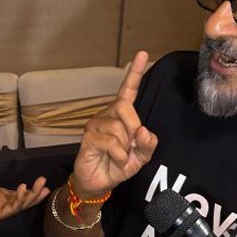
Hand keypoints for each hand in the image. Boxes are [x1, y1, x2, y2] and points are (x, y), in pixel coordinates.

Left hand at [0, 145, 49, 235]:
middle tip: (45, 184)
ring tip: (41, 186)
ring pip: (19, 203)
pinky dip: (19, 200)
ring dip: (31, 195)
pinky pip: (10, 208)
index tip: (38, 182)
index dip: (26, 189)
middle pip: (21, 198)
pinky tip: (24, 189)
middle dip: (35, 192)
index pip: (13, 192)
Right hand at [71, 51, 156, 196]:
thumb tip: (145, 131)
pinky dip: (119, 155)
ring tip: (120, 156)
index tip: (143, 53)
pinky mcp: (88, 137)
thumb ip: (148, 144)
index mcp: (121, 115)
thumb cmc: (118, 165)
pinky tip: (115, 160)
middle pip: (125, 107)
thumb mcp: (140, 157)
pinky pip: (110, 142)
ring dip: (126, 147)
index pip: (128, 90)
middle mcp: (107, 114)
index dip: (136, 73)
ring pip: (118, 128)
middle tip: (132, 145)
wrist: (99, 182)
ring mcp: (96, 124)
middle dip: (134, 128)